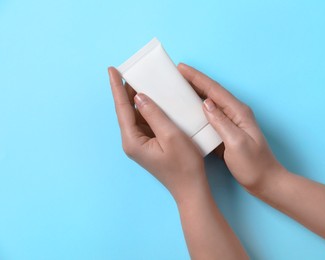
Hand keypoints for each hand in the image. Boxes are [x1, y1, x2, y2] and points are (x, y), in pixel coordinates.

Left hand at [108, 67, 205, 200]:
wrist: (190, 188)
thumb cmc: (184, 165)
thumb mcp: (171, 136)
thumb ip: (154, 114)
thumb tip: (139, 97)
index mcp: (132, 141)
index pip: (122, 108)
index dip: (117, 87)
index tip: (112, 69)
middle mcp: (131, 142)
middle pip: (126, 111)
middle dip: (126, 91)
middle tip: (129, 70)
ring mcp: (139, 144)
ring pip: (135, 116)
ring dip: (137, 99)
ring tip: (141, 80)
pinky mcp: (148, 145)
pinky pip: (144, 122)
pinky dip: (147, 109)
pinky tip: (153, 99)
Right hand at [178, 63, 284, 194]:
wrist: (265, 181)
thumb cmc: (253, 165)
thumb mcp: (237, 144)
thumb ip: (221, 122)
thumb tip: (205, 103)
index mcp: (239, 112)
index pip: (215, 90)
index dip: (197, 78)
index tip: (181, 68)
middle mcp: (235, 113)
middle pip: (211, 92)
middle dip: (194, 81)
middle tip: (176, 74)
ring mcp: (231, 123)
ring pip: (209, 103)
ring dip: (194, 94)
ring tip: (177, 88)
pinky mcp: (226, 133)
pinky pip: (209, 117)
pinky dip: (197, 111)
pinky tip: (186, 111)